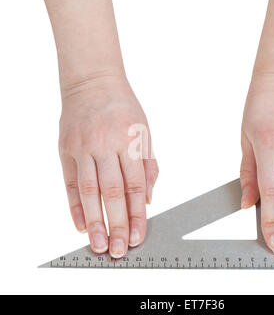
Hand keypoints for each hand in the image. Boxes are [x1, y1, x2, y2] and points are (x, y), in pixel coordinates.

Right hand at [59, 76, 157, 257]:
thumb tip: (148, 199)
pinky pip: (70, 182)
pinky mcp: (66, 150)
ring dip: (95, 220)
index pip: (135, 186)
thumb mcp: (145, 132)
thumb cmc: (124, 108)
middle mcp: (106, 146)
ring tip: (99, 244)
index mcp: (130, 142)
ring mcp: (84, 148)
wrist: (93, 82)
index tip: (138, 236)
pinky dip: (75, 206)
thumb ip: (148, 166)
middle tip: (118, 249)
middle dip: (117, 223)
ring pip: (90, 191)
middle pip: (113, 192)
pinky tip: (81, 224)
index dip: (137, 214)